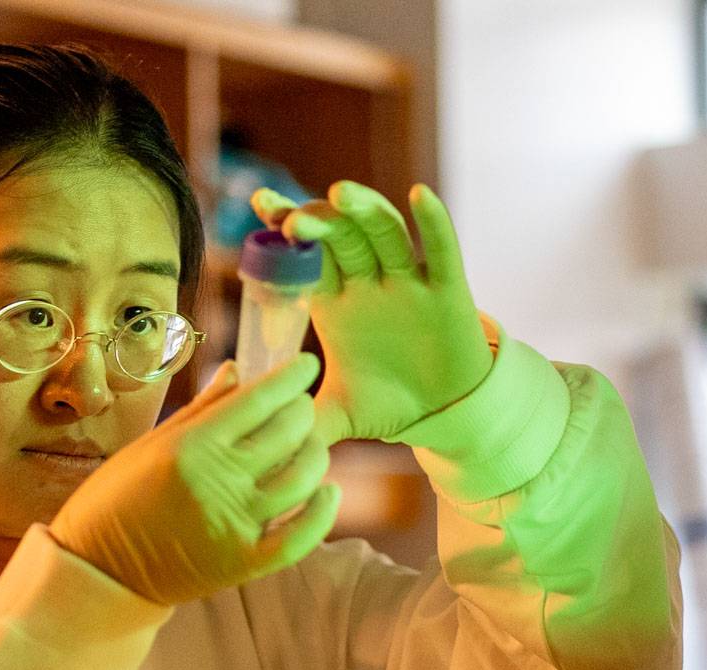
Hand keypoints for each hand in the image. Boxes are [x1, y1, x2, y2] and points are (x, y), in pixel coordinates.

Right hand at [48, 356, 339, 605]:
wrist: (98, 571)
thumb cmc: (116, 500)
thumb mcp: (150, 444)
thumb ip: (202, 409)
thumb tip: (238, 369)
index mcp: (190, 446)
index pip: (258, 399)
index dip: (290, 376)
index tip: (306, 364)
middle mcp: (216, 481)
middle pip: (286, 432)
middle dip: (302, 410)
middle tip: (301, 405)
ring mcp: (232, 524)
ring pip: (302, 479)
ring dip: (316, 454)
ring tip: (310, 445)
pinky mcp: (242, 563)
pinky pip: (299, 538)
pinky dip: (321, 513)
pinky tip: (327, 492)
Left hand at [251, 181, 493, 446]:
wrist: (446, 416)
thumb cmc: (390, 405)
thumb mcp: (338, 416)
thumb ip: (301, 422)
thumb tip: (257, 437)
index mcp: (337, 301)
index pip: (307, 254)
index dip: (286, 224)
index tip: (262, 203)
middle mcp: (370, 282)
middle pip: (340, 236)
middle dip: (316, 222)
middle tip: (291, 221)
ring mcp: (409, 282)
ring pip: (384, 234)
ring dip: (364, 211)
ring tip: (340, 194)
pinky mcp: (449, 292)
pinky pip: (442, 251)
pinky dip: (433, 223)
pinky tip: (419, 196)